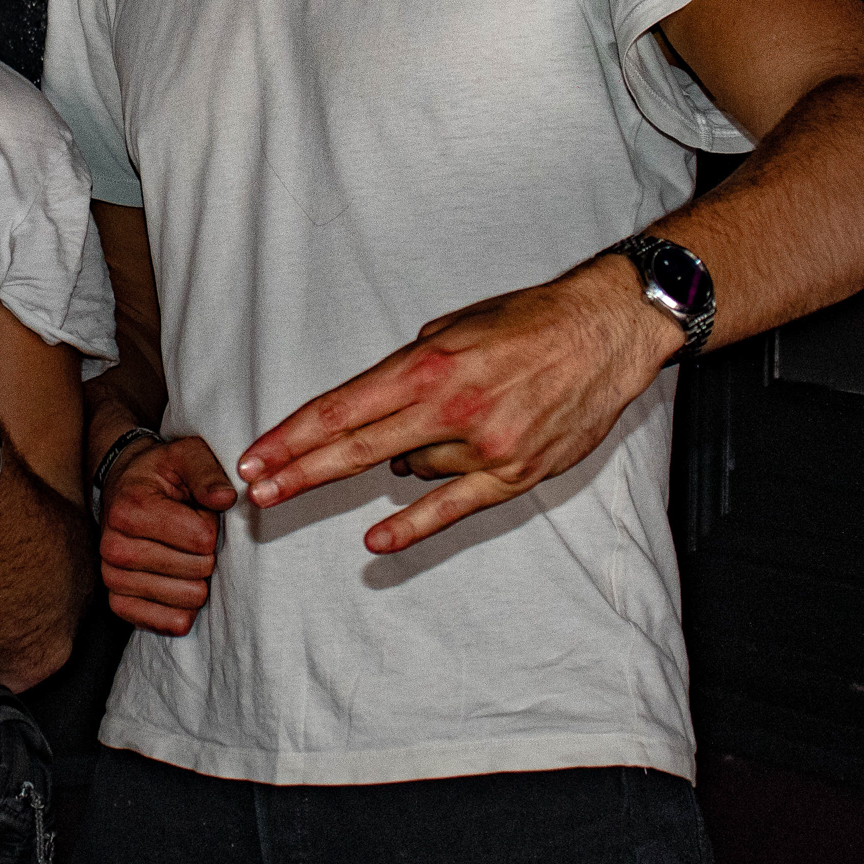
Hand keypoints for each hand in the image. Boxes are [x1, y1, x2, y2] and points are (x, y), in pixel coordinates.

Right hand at [96, 435, 236, 635]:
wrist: (124, 486)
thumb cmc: (162, 472)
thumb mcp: (187, 455)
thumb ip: (208, 472)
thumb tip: (225, 499)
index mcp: (129, 509)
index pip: (202, 538)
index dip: (212, 525)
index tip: (196, 512)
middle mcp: (114, 547)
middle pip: (197, 571)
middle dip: (205, 553)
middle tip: (188, 534)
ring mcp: (113, 578)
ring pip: (188, 599)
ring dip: (196, 578)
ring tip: (180, 553)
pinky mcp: (118, 603)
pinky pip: (168, 623)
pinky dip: (185, 608)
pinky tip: (180, 585)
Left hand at [236, 259, 681, 554]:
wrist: (606, 331)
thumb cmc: (530, 321)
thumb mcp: (455, 324)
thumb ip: (409, 368)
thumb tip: (374, 412)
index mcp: (429, 364)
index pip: (343, 408)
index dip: (293, 436)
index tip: (257, 457)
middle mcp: (450, 407)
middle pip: (355, 448)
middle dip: (300, 471)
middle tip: (258, 491)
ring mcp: (483, 446)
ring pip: (411, 469)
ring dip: (408, 455)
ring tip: (454, 418)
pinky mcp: (514, 474)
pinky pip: (452, 507)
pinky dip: (412, 526)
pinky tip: (375, 542)